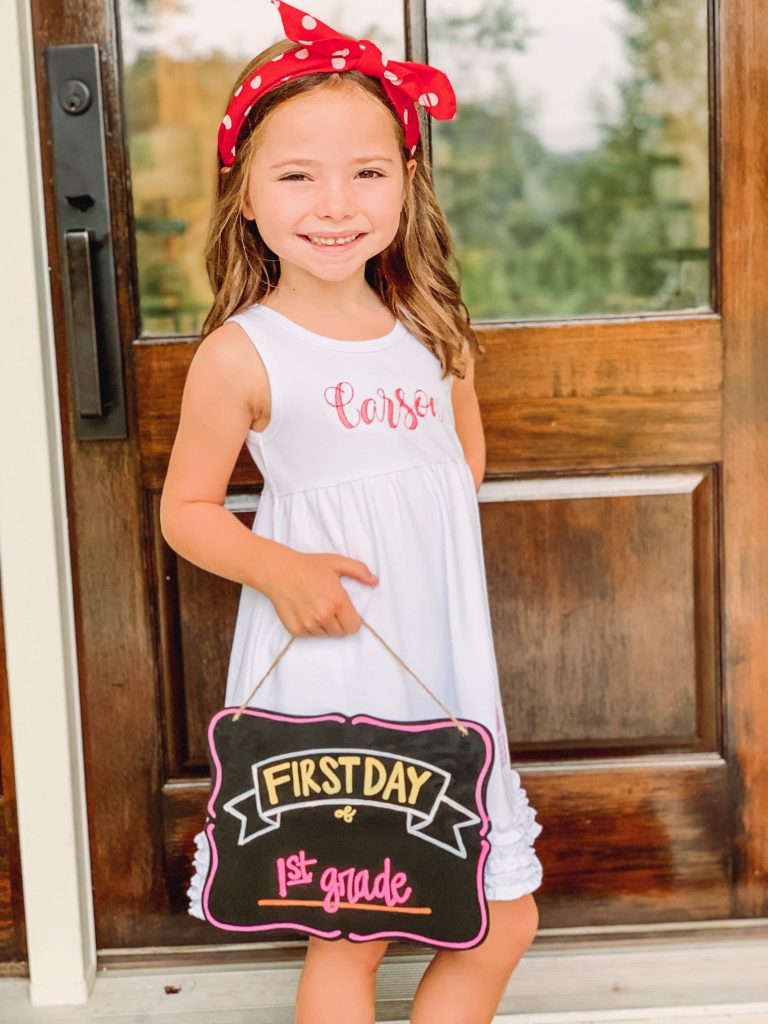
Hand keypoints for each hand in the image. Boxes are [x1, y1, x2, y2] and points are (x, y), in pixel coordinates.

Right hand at [263, 551, 378, 636]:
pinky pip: (311, 635)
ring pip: (326, 634)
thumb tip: (375, 581)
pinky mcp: (296, 630)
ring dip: (325, 625)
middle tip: (330, 607)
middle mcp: (323, 616)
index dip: (352, 619)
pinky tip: (305, 610)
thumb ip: (359, 571)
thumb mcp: (337, 562)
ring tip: (316, 606)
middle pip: (341, 632)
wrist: (278, 571)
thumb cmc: (308, 566)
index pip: (354, 626)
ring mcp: (308, 624)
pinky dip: (310, 627)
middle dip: (339, 622)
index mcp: (337, 602)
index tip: (345, 611)